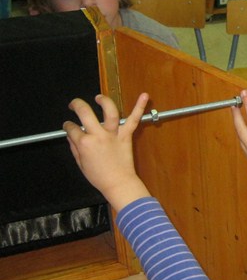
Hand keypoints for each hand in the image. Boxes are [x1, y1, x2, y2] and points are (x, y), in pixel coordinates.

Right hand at [63, 93, 150, 211]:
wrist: (118, 183)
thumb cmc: (99, 176)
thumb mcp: (80, 163)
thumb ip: (74, 147)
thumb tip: (71, 135)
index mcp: (84, 143)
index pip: (72, 128)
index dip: (68, 126)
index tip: (68, 126)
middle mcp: (98, 135)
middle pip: (85, 113)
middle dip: (77, 104)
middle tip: (74, 104)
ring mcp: (113, 134)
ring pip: (109, 112)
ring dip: (104, 101)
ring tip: (99, 98)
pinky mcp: (126, 135)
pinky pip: (134, 119)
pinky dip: (139, 107)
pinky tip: (144, 96)